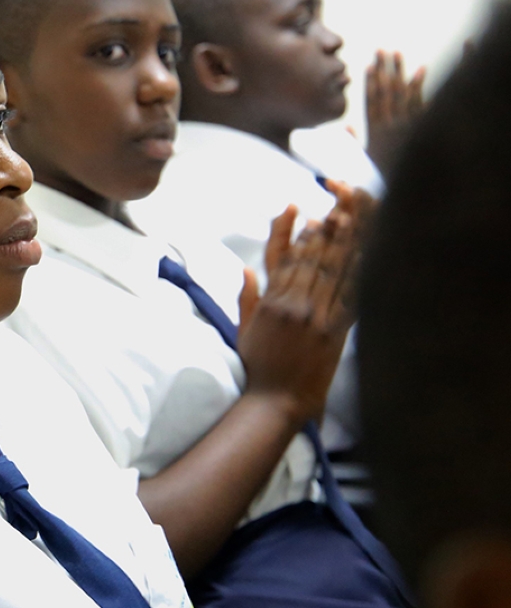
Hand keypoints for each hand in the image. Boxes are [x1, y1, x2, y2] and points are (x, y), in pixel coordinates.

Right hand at [237, 209, 356, 421]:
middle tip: (332, 206)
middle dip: (321, 230)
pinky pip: (348, 297)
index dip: (293, 233)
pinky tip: (364, 255)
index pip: (284, 259)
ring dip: (339, 243)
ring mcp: (316, 317)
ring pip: (330, 271)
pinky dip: (356, 274)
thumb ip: (246, 298)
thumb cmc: (259, 366)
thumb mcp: (243, 330)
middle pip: (309, 259)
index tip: (300, 213)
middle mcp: (293, 305)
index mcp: (270, 303)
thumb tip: (245, 268)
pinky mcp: (335, 332)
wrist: (278, 400)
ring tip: (348, 219)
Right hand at [366, 49, 425, 175]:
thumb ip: (355, 143)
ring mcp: (408, 124)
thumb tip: (346, 126)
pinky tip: (421, 70)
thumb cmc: (386, 177)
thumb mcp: (366, 163)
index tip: (368, 65)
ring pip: (403, 92)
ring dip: (400, 71)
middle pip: (386, 91)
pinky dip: (420, 85)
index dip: (369, 83)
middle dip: (384, 69)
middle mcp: (391, 124)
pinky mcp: (423, 125)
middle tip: (382, 49)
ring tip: (397, 53)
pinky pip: (422, 101)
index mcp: (375, 132)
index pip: (371, 102)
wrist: (413, 187)